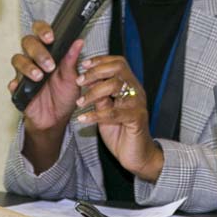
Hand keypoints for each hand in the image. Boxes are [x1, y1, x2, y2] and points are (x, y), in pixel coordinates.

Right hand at [8, 20, 83, 132]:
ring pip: (17, 59)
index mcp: (49, 52)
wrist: (57, 119)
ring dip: (28, 66)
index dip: (43, 30)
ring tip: (39, 77)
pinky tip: (20, 86)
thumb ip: (72, 60)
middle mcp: (35, 59)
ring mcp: (25, 73)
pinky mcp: (18, 88)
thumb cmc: (65, 95)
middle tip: (49, 64)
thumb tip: (78, 42)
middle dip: (38, 51)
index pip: (41, 32)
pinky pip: (12, 83)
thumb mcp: (73, 78)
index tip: (51, 38)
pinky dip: (15, 83)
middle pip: (27, 43)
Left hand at [74, 55, 164, 182]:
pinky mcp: (136, 119)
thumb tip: (86, 81)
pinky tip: (83, 119)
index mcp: (130, 86)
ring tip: (79, 103)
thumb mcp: (105, 110)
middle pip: (118, 69)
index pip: (118, 63)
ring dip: (93, 93)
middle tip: (79, 82)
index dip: (100, 60)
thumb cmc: (121, 132)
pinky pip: (114, 113)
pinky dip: (95, 115)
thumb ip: (99, 96)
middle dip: (95, 72)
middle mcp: (136, 91)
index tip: (83, 65)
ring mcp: (137, 104)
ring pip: (115, 87)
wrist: (136, 155)